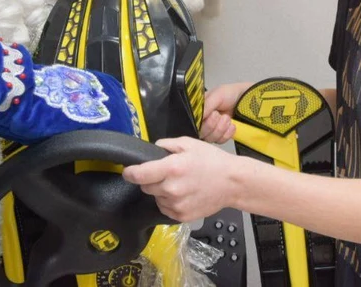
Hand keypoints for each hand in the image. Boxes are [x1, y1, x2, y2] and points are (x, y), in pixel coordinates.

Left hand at [123, 136, 242, 222]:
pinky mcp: (181, 217)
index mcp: (171, 169)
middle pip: (145, 186)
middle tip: (167, 173)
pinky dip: (169, 202)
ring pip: (156, 198)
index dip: (130, 172)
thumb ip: (166, 144)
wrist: (232, 182)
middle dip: (151, 179)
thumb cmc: (212, 160)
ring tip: (179, 184)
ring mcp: (176, 205)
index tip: (128, 171)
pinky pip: (165, 208)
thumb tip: (152, 150)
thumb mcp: (189, 143)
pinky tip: (183, 194)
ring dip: (161, 191)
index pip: (139, 175)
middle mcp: (171, 189)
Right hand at [199, 81, 252, 142]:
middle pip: (200, 133)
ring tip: (227, 118)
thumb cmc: (231, 94)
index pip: (193, 122)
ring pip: (210, 138)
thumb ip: (205, 106)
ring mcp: (212, 129)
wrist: (247, 99)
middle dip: (212, 125)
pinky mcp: (221, 135)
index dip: (202, 122)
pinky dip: (227, 134)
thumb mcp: (217, 95)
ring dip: (220, 129)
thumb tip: (196, 117)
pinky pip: (220, 141)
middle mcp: (202, 120)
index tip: (213, 115)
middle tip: (220, 115)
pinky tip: (232, 125)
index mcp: (198, 110)